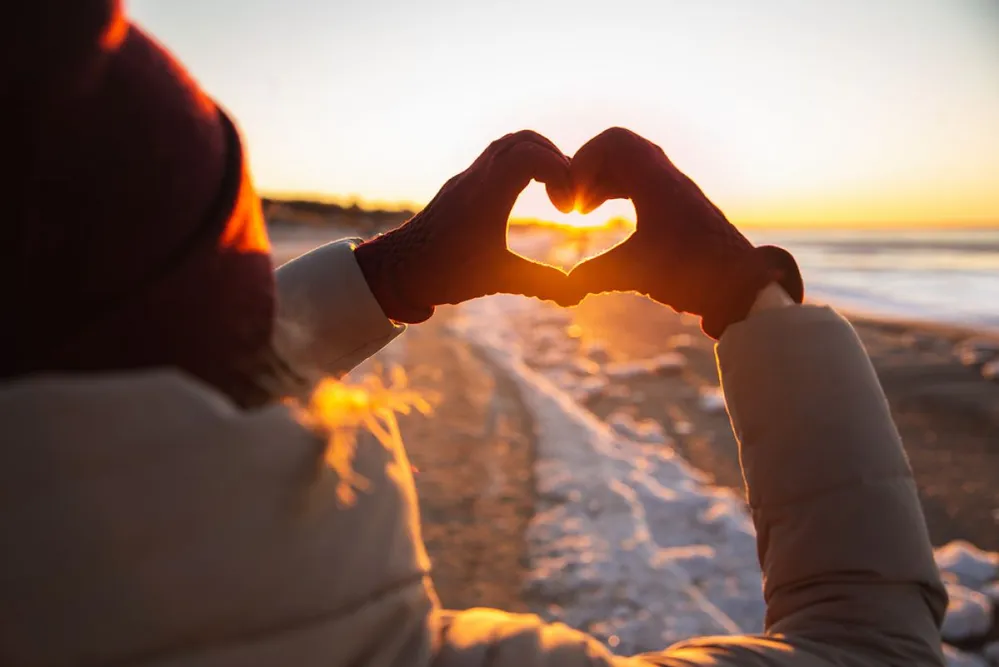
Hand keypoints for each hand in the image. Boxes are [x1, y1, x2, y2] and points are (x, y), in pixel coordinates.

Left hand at [355, 131, 579, 321]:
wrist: (396, 270)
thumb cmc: (444, 273)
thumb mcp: (498, 279)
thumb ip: (539, 282)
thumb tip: (574, 293)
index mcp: (487, 194)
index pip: (531, 154)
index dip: (560, 171)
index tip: (564, 206)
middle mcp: (476, 178)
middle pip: (524, 139)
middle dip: (554, 159)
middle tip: (564, 192)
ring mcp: (466, 178)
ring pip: (508, 144)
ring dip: (536, 158)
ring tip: (550, 191)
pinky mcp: (460, 186)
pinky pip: (495, 158)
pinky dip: (518, 165)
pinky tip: (524, 195)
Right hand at [568, 127, 802, 337]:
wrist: (739, 284)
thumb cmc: (693, 273)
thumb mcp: (638, 272)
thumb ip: (597, 273)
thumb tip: (568, 283)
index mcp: (656, 180)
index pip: (612, 142)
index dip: (582, 164)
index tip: (575, 201)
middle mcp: (666, 176)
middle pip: (616, 148)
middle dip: (588, 170)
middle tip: (575, 203)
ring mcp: (672, 188)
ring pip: (627, 164)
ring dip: (601, 180)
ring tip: (585, 210)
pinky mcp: (676, 203)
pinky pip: (638, 180)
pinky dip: (616, 189)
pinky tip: (604, 216)